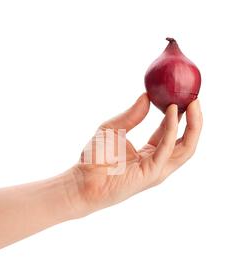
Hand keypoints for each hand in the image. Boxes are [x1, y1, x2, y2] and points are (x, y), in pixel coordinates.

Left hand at [72, 93, 202, 214]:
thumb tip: (146, 96)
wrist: (82, 179)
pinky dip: (171, 129)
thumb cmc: (95, 157)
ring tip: (192, 102)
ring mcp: (156, 169)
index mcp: (149, 153)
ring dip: (193, 124)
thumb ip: (131, 115)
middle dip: (194, 120)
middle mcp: (157, 162)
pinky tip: (172, 112)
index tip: (183, 97)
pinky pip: (166, 149)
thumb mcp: (113, 129)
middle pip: (185, 141)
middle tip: (195, 98)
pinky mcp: (151, 173)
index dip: (180, 116)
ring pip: (185, 148)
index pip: (171, 133)